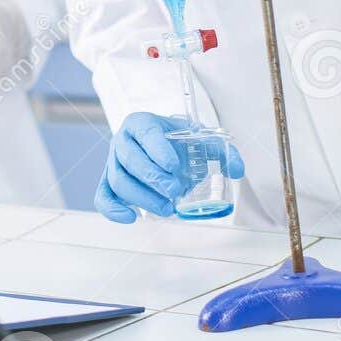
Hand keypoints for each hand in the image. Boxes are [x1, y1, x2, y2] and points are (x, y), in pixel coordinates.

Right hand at [94, 111, 245, 222]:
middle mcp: (122, 140)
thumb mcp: (198, 138)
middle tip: (175, 191)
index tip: (175, 166)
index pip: (146, 133)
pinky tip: (132, 218)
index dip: (158, 150)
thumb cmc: (175, 139)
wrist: (157, 142)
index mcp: (141, 123)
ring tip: (167, 208)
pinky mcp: (109, 180)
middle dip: (153, 178)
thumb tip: (237, 169)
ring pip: (119, 181)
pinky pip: (103, 195)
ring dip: (142, 198)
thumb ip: (221, 151)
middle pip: (130, 160)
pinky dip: (113, 209)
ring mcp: (113, 161)